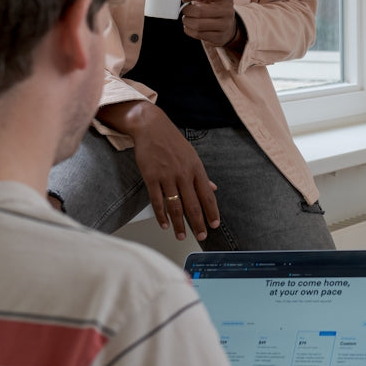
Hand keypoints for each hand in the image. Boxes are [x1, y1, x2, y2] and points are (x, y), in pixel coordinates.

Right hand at [98, 100, 219, 240]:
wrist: (152, 127)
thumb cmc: (173, 142)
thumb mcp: (192, 156)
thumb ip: (202, 176)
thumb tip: (213, 189)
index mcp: (196, 169)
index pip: (207, 195)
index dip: (211, 212)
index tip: (214, 225)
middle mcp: (184, 174)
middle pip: (193, 204)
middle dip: (198, 223)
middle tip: (200, 237)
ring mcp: (167, 176)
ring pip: (175, 206)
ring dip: (179, 224)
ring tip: (181, 236)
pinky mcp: (151, 177)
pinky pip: (157, 201)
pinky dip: (161, 215)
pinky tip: (165, 224)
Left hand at [180, 0, 244, 49]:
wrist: (227, 27)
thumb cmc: (214, 7)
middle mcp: (228, 10)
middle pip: (198, 10)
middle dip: (186, 10)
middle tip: (184, 10)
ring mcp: (225, 25)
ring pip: (197, 24)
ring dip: (187, 21)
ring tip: (186, 18)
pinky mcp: (219, 37)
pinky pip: (198, 34)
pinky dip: (189, 30)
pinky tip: (190, 26)